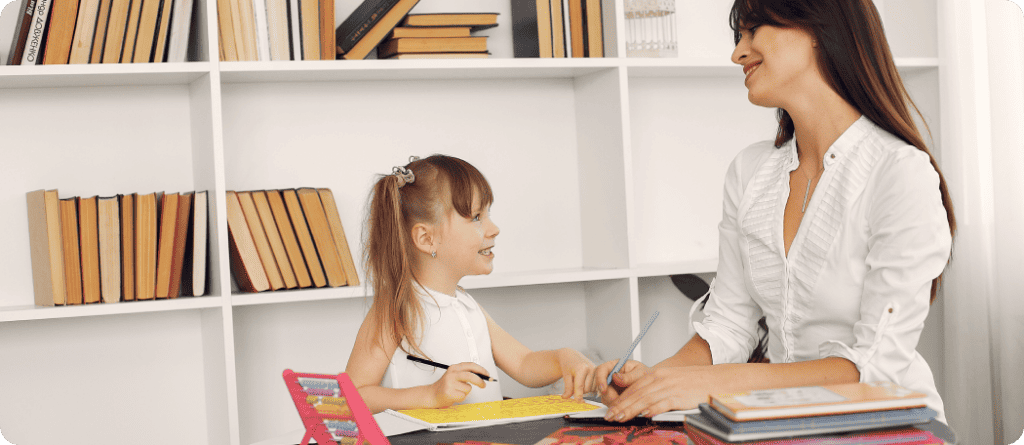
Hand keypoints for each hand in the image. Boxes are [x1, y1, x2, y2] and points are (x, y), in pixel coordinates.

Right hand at [428, 362, 489, 407]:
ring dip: (466, 392)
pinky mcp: (449, 392)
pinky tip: (454, 396)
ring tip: (458, 391)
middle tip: (483, 385)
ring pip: (468, 388)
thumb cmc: (446, 386)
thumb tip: (482, 375)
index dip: (481, 370)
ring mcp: (449, 383)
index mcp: (454, 368)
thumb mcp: (454, 375)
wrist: (432, 394)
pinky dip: (461, 398)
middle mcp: (451, 374)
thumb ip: (466, 373)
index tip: (487, 374)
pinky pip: (463, 396)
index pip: (470, 365)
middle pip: (470, 376)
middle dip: (479, 381)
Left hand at [555, 348, 595, 400]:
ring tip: (580, 380)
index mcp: (581, 368)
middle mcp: (591, 369)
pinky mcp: (599, 373)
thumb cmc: (567, 365)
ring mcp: (596, 371)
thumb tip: (566, 397)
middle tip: (574, 383)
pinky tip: (586, 381)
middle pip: (586, 390)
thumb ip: (567, 387)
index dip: (578, 395)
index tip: (578, 402)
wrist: (571, 356)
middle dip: (580, 390)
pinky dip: (590, 387)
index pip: (580, 386)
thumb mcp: (565, 376)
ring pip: (591, 389)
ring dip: (585, 389)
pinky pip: (595, 387)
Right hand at [594, 359, 648, 405]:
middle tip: (618, 399)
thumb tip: (615, 377)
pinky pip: (609, 403)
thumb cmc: (645, 375)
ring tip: (627, 401)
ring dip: (613, 401)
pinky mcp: (612, 397)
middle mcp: (610, 376)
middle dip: (608, 395)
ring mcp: (610, 387)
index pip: (601, 370)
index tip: (604, 389)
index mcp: (615, 366)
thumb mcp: (640, 373)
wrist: (651, 384)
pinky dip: (616, 406)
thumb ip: (628, 376)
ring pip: (604, 396)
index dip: (600, 379)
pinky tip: (625, 404)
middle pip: (600, 385)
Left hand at [602, 365, 717, 421]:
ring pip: (645, 399)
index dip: (620, 399)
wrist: (718, 379)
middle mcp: (661, 379)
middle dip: (620, 405)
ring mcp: (670, 387)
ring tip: (619, 418)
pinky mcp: (680, 396)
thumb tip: (643, 404)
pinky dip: (653, 409)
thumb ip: (656, 389)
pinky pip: (664, 402)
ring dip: (630, 409)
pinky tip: (644, 415)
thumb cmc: (695, 383)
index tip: (610, 408)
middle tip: (608, 416)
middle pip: (636, 393)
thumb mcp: (672, 381)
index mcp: (657, 374)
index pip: (634, 388)